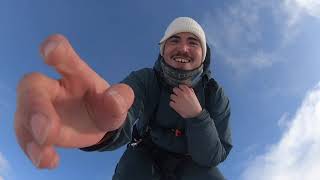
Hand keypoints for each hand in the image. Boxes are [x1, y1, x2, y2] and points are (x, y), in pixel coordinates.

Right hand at [14, 34, 133, 168]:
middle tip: (46, 131)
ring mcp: (38, 108)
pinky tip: (48, 161)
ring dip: (32, 136)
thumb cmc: (102, 105)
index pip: (63, 56)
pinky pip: (27, 138)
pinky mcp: (32, 129)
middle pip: (32, 87)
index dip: (55, 49)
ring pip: (24, 116)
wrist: (94, 124)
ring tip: (45, 155)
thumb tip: (114, 98)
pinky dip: (35, 151)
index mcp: (74, 72)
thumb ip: (121, 98)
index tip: (49, 51)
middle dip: (36, 108)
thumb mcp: (117, 103)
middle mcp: (51, 87)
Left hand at [169, 84, 201, 117]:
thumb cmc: (195, 105)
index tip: (180, 90)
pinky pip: (170, 103)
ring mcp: (178, 100)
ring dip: (173, 98)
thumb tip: (188, 88)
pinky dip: (172, 104)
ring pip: (171, 96)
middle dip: (175, 92)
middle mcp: (182, 94)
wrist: (196, 113)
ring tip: (176, 101)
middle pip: (174, 89)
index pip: (180, 86)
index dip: (180, 88)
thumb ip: (191, 91)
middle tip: (177, 95)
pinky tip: (175, 105)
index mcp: (187, 91)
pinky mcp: (175, 105)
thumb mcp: (194, 96)